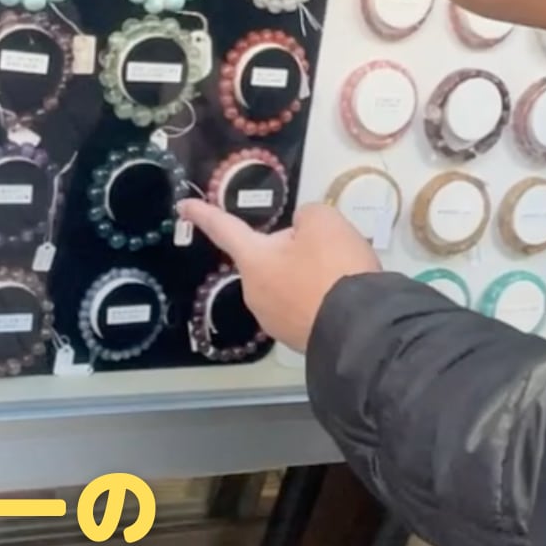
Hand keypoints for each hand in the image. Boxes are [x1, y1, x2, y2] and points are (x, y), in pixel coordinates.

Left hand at [179, 200, 380, 352]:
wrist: (362, 329)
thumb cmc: (334, 269)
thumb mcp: (324, 221)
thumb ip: (306, 217)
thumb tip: (302, 233)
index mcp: (253, 261)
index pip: (224, 228)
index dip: (204, 213)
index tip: (183, 205)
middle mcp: (255, 293)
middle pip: (268, 258)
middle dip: (293, 250)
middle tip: (327, 251)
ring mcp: (274, 321)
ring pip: (288, 283)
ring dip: (309, 276)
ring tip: (341, 277)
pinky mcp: (297, 340)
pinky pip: (304, 307)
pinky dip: (319, 299)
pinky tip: (342, 298)